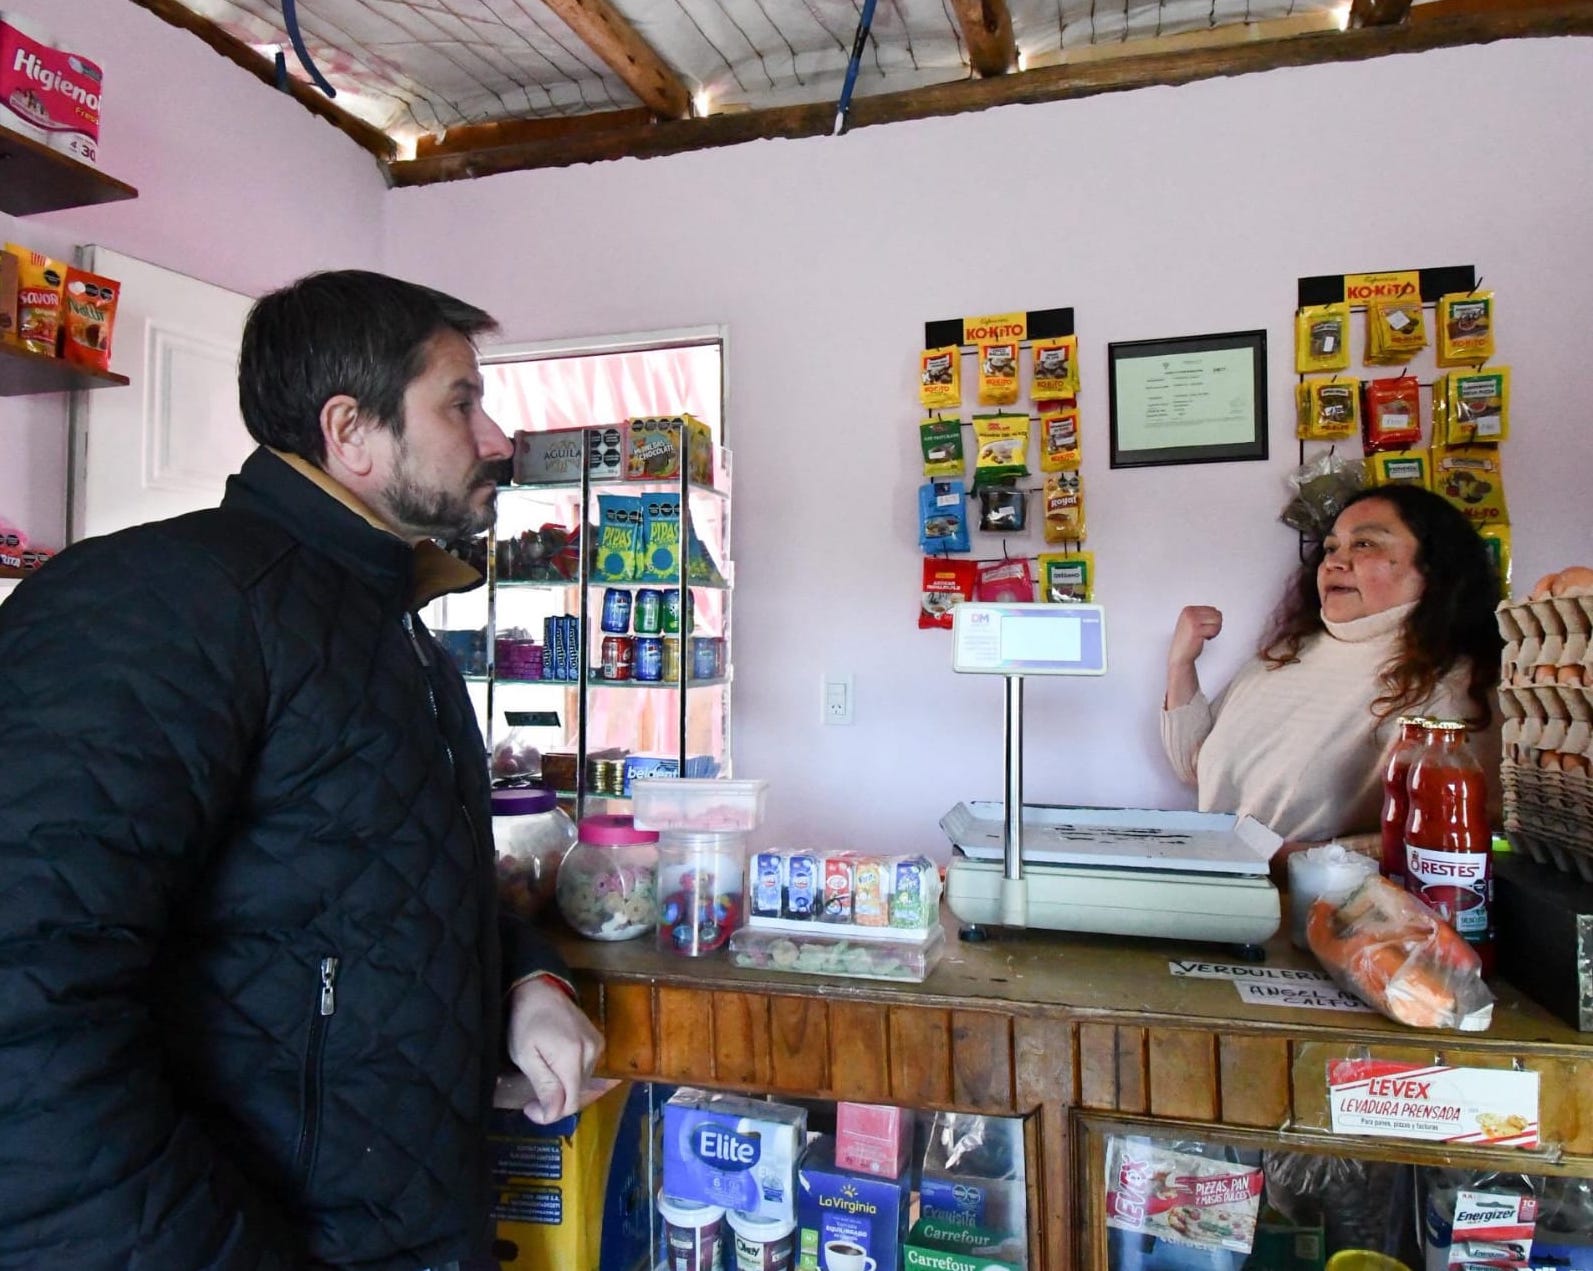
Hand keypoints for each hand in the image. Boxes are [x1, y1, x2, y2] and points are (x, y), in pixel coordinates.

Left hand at [506, 976, 603, 1123]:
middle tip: (531, 1094)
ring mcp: (598, 1045)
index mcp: (572, 1058)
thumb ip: (544, 1084)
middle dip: (555, 1101)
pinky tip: (556, 1065)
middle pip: (577, 1094)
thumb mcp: (525, 1055)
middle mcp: (591, 1053)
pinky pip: (587, 1069)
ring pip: (583, 1084)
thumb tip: (554, 1113)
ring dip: (564, 1088)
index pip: (571, 1103)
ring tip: (544, 1075)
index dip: (550, 1114)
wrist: (539, 990)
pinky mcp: (598, 1040)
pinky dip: (572, 1075)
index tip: (529, 1108)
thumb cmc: (525, 1022)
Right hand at [1168, 605, 1222, 668]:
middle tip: (1206, 632)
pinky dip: (1213, 636)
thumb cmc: (1187, 640)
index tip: (1203, 628)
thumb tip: (1218, 611)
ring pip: (1217, 621)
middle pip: (1216, 614)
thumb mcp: (1192, 623)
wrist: (1179, 654)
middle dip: (1215, 625)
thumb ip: (1203, 616)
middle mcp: (1189, 613)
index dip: (1212, 621)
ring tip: (1205, 635)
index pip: (1212, 609)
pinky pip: (1215, 629)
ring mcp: (1192, 621)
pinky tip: (1204, 639)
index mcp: (1188, 609)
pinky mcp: (1197, 630)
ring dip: (1214, 630)